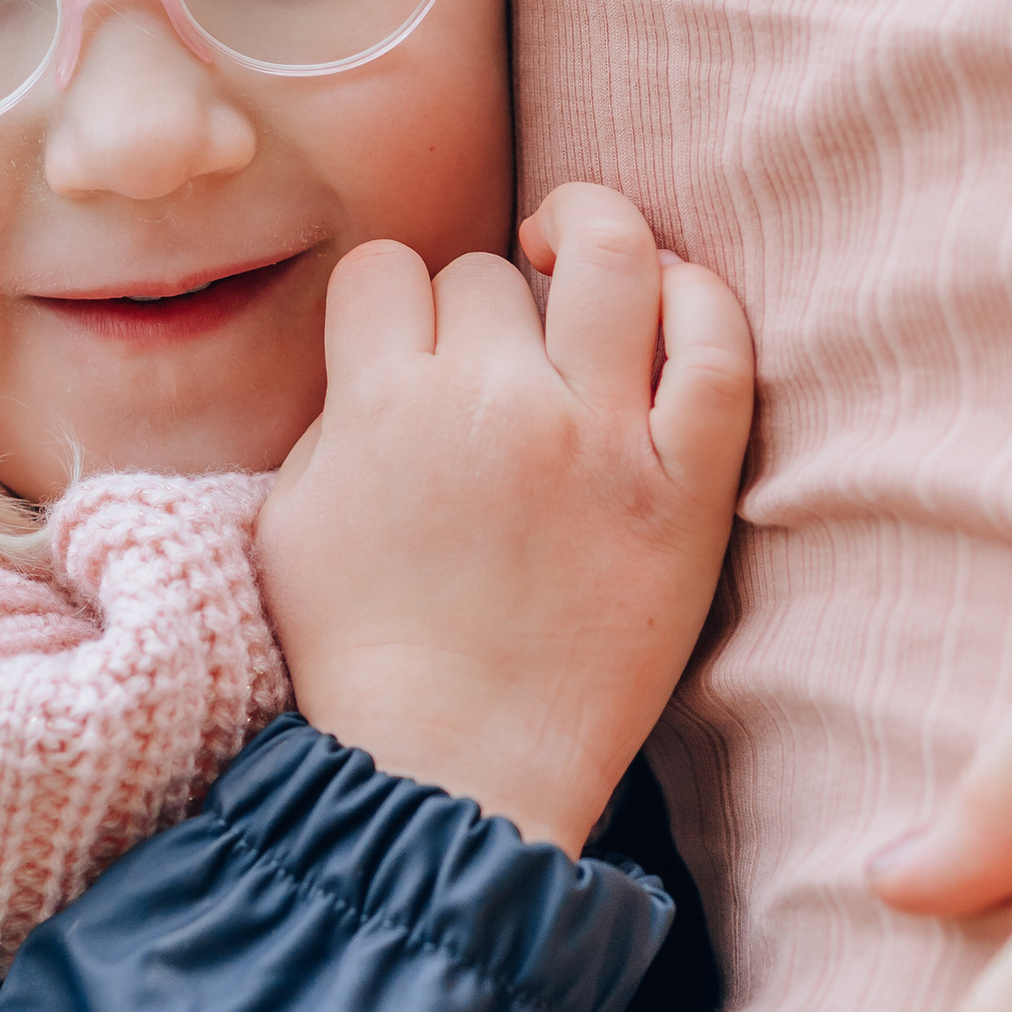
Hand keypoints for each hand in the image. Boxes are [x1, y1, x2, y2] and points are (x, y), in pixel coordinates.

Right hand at [257, 185, 752, 856]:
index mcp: (381, 406)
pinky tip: (674, 307)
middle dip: (486, 305)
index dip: (398, 299)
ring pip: (613, 259)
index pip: (392, 269)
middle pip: (492, 271)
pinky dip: (701, 303)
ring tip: (583, 266)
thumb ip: (338, 413)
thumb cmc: (360, 660)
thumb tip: (389, 349)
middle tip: (494, 362)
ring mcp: (599, 440)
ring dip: (594, 238)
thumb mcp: (292, 519)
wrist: (453, 773)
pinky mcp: (685, 490)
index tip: (412, 346)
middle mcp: (492, 403)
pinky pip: (719, 349)